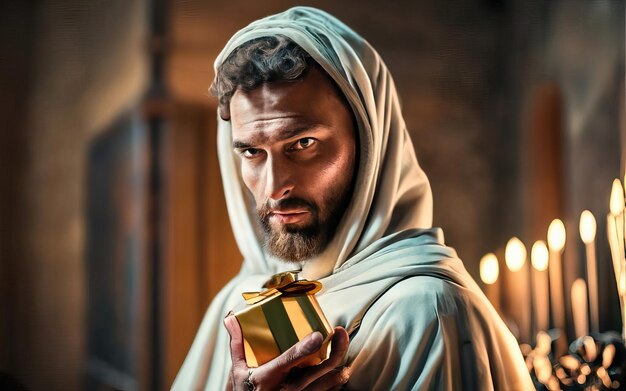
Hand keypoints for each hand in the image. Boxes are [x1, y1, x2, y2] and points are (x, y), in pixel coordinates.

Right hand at [224, 315, 349, 390]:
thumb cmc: (246, 390)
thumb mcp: (238, 369)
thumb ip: (237, 343)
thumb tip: (230, 319)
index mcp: (271, 375)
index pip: (291, 359)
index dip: (306, 347)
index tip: (319, 334)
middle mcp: (289, 387)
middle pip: (321, 369)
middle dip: (336, 350)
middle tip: (341, 332)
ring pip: (328, 382)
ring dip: (339, 366)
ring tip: (343, 347)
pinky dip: (336, 382)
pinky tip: (341, 371)